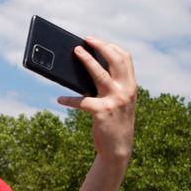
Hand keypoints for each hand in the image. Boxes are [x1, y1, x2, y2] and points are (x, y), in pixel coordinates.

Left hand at [58, 37, 136, 166]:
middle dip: (100, 47)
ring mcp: (115, 100)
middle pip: (115, 61)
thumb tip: (85, 73)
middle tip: (86, 40)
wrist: (118, 149)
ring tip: (75, 52)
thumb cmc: (113, 123)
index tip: (98, 41)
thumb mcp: (116, 103)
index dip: (112, 47)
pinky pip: (82, 101)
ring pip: (99, 74)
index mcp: (131, 86)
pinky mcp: (101, 112)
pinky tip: (59, 99)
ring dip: (87, 61)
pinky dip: (68, 100)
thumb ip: (108, 88)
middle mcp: (126, 91)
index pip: (126, 59)